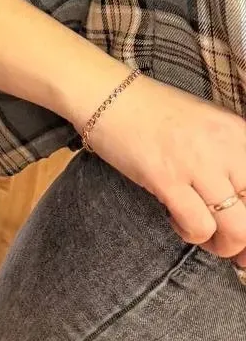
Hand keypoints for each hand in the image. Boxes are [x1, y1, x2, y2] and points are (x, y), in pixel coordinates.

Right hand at [0, 0, 245, 264]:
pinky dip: (190, 233)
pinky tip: (175, 218)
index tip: (242, 231)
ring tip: (203, 233)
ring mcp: (196, 162)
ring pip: (237, 229)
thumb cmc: (155, 114)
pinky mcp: (166, 177)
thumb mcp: (207, 127)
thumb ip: (231, 160)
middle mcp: (225, 146)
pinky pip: (198, 226)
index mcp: (238, 133)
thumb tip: (244, 207)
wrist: (107, 94)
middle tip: (231, 246)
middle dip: (244, 240)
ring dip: (222, 243)